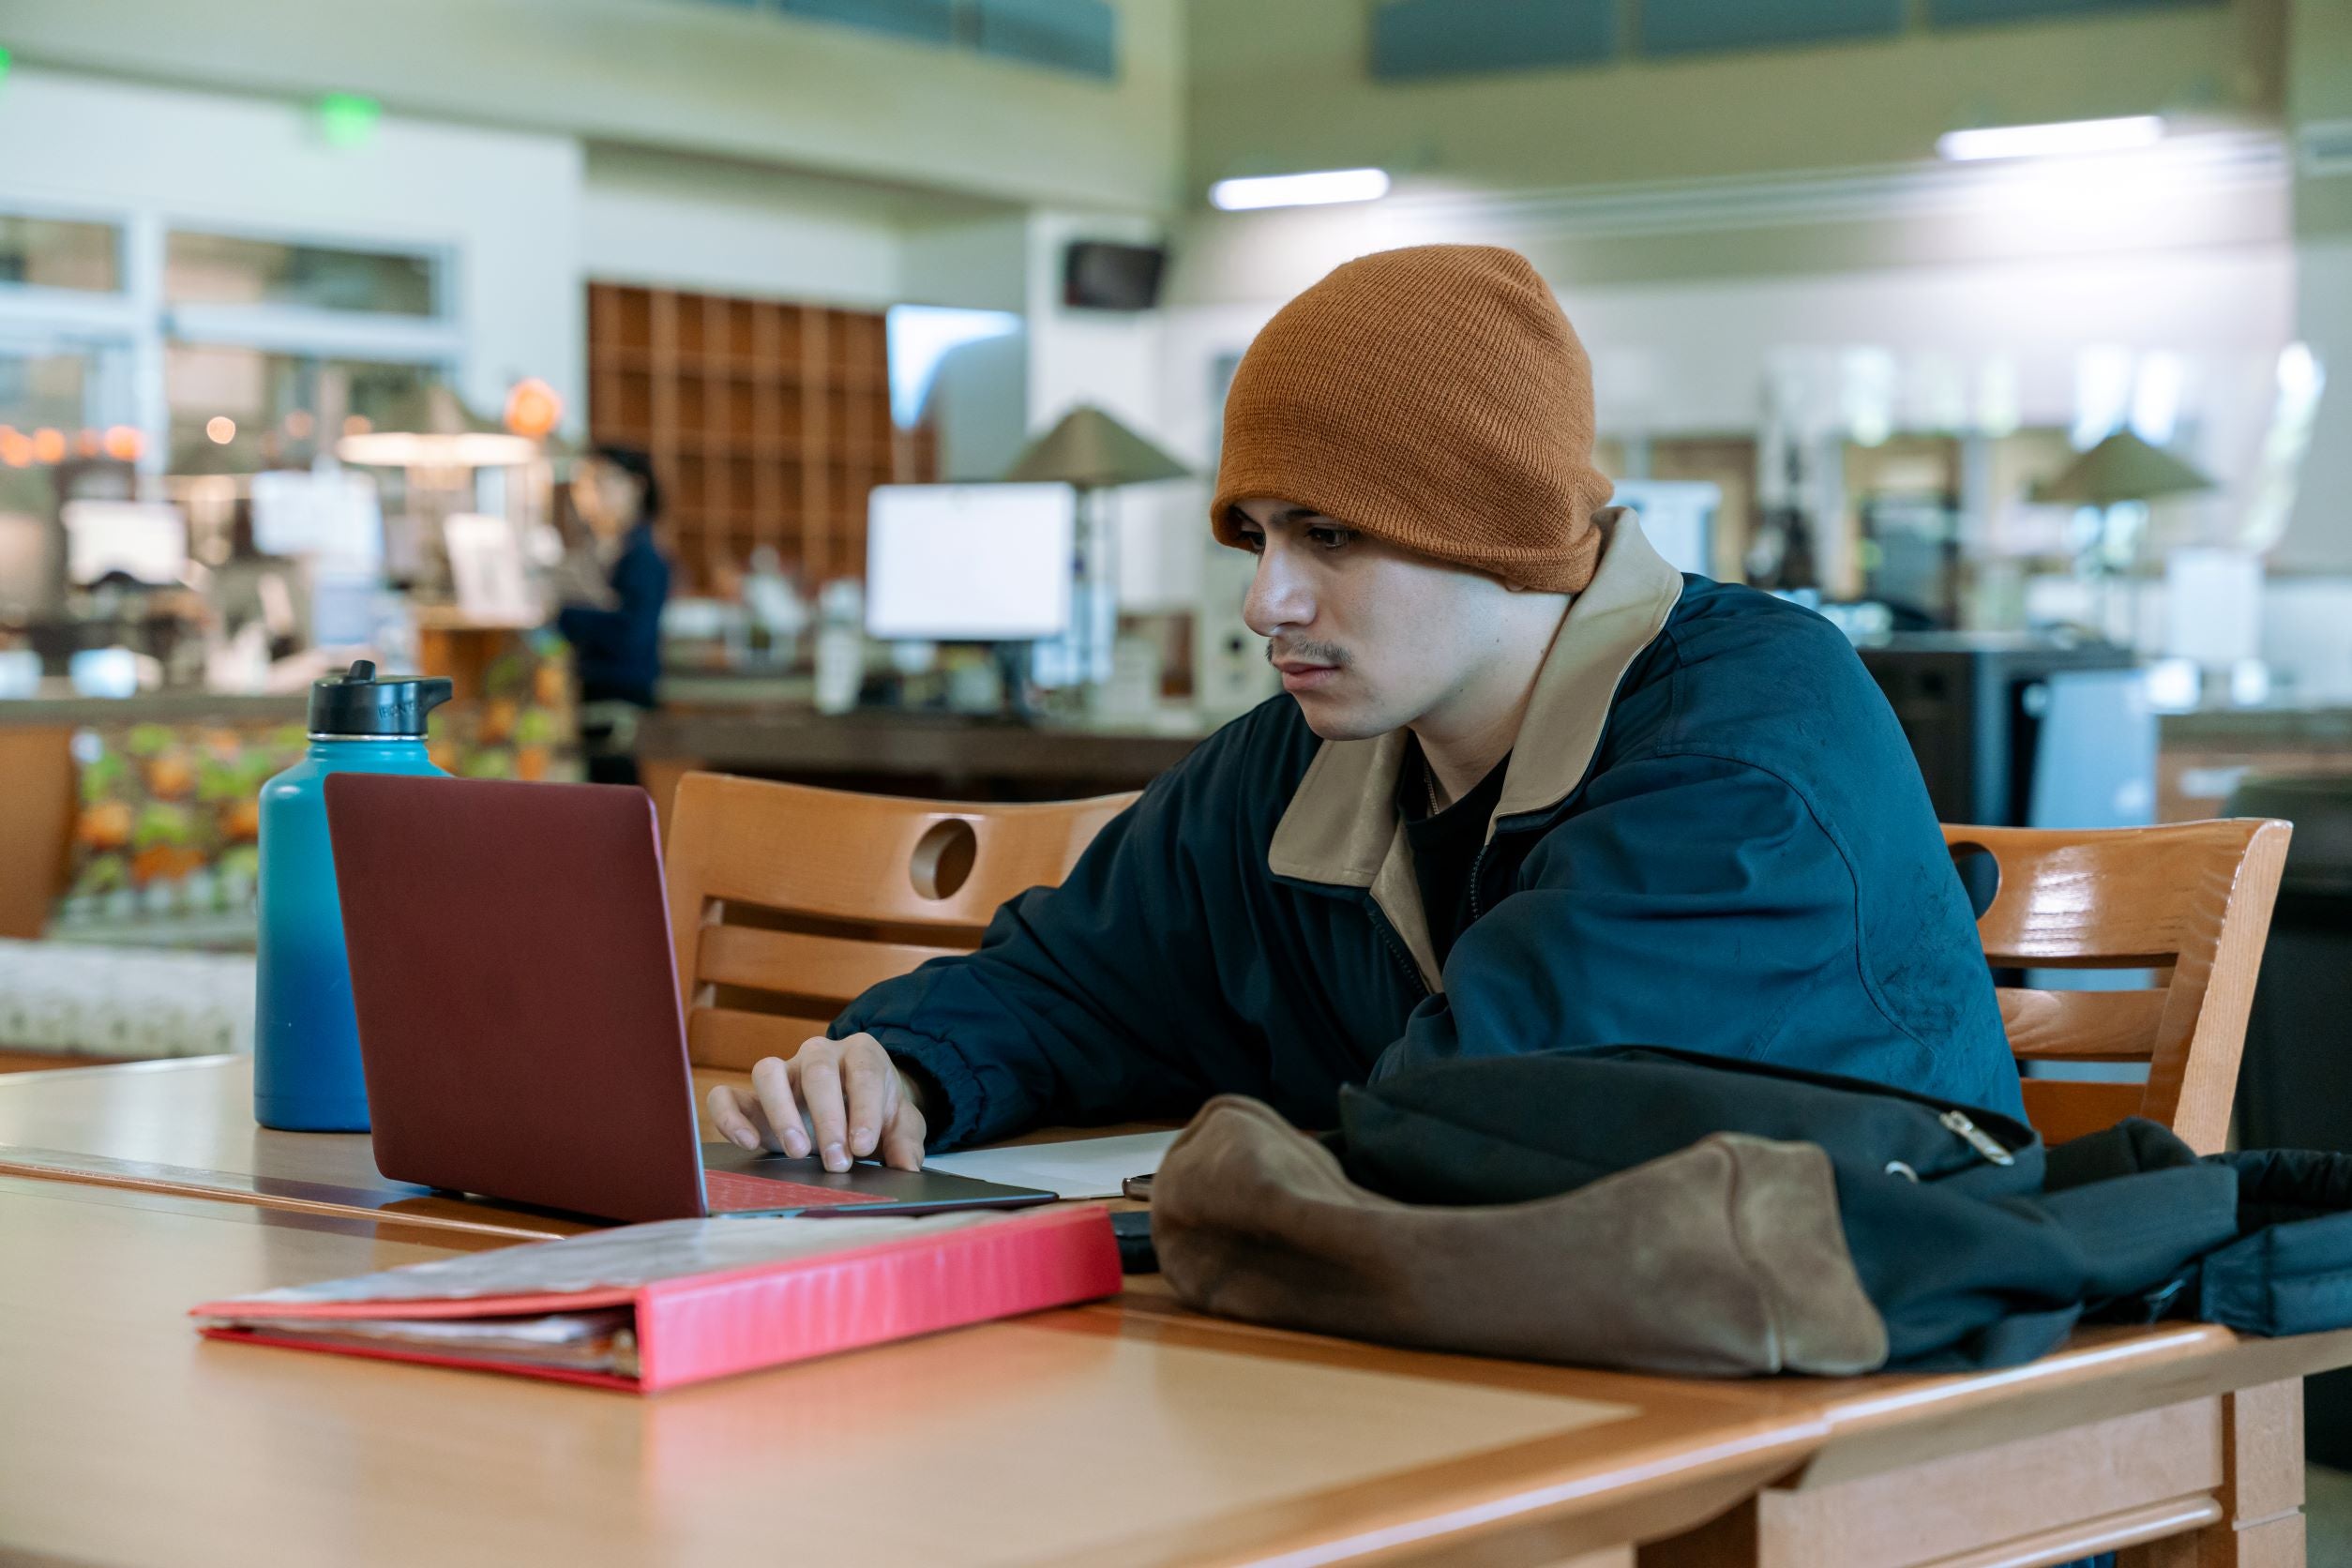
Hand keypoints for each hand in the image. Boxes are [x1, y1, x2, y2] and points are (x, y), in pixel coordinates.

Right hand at [706, 1033, 927, 1173]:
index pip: (864, 1071)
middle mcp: (818, 1055)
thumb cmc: (875, 1113)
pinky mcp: (752, 1097)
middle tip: (836, 1161)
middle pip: (817, 1069)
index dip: (864, 1108)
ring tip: (798, 1152)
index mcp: (861, 1054)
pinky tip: (748, 1143)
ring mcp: (783, 1073)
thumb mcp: (900, 1124)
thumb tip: (907, 1168)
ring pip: (767, 1071)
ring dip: (781, 1111)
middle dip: (827, 1117)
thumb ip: (905, 1141)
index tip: (863, 1146)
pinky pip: (727, 1095)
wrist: (851, 1109)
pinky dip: (729, 1116)